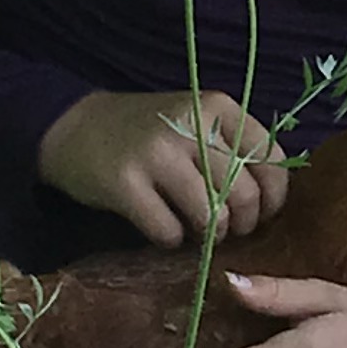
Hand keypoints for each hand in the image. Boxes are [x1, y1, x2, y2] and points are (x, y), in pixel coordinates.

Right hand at [35, 87, 288, 247]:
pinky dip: (170, 240)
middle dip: (242, 224)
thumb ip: (234, 149)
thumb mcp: (196, 123)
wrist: (73, 127)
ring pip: (211, 217)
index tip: (260, 214)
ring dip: (209, 236)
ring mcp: (156, 154)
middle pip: (244, 194)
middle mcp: (190, 125)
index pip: (270, 159)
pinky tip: (161, 228)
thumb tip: (273, 202)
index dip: (272, 198)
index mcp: (217, 106)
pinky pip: (168, 232)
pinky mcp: (125, 184)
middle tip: (226, 230)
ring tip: (196, 232)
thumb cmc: (146, 133)